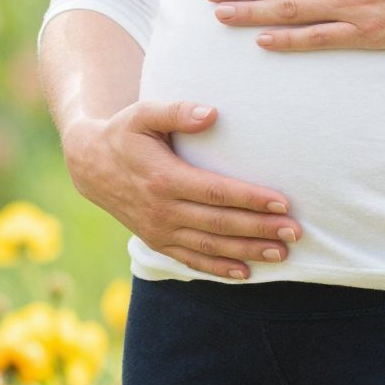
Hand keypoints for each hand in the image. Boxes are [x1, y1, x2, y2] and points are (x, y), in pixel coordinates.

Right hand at [65, 99, 302, 280]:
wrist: (90, 165)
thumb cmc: (124, 134)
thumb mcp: (143, 113)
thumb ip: (177, 111)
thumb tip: (212, 113)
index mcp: (164, 178)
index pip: (216, 192)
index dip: (251, 199)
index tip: (282, 203)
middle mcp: (162, 210)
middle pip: (220, 224)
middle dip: (260, 230)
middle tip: (295, 233)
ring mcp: (159, 230)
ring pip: (210, 246)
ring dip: (247, 251)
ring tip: (281, 254)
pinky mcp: (157, 242)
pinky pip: (191, 260)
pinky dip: (219, 268)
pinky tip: (246, 272)